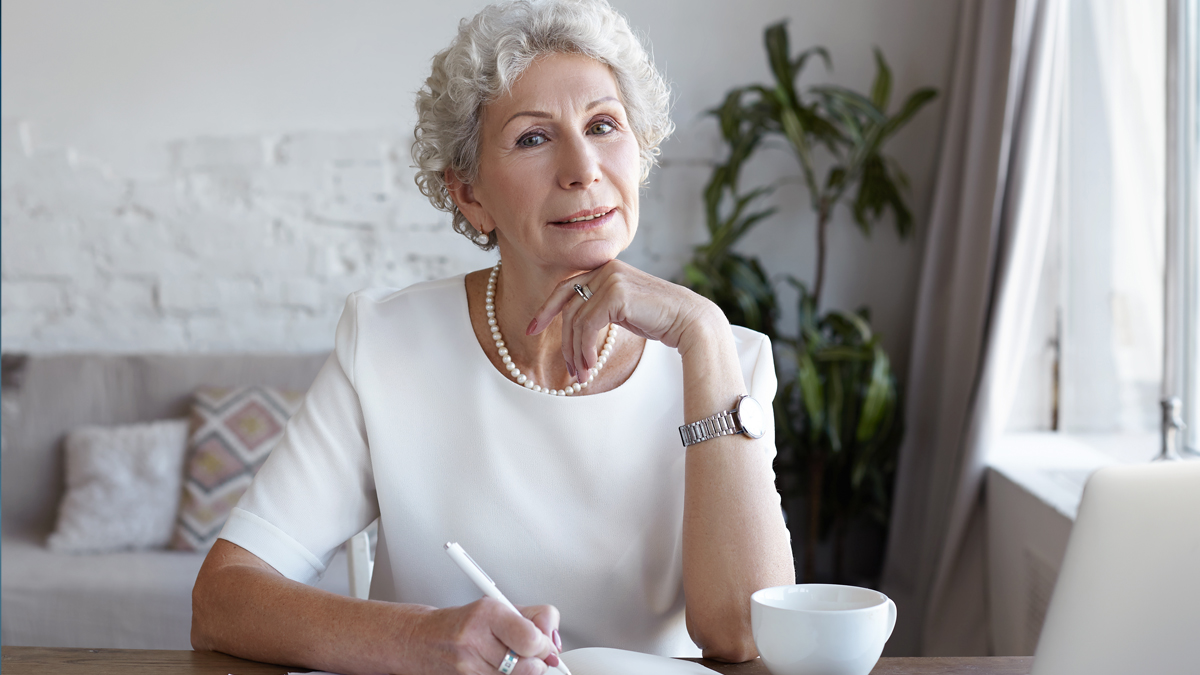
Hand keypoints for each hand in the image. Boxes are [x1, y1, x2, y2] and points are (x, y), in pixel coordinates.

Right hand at [411, 599, 560, 674]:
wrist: (422, 640)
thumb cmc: (463, 622)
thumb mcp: (500, 606)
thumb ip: (535, 619)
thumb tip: (554, 644)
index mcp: (486, 614)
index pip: (531, 639)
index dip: (544, 644)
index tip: (543, 642)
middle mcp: (474, 641)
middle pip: (529, 666)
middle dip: (535, 661)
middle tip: (527, 652)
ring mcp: (467, 668)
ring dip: (521, 672)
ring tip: (508, 658)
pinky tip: (496, 668)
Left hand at [528, 260, 723, 382]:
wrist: (689, 320)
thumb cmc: (658, 319)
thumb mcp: (621, 310)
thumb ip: (599, 308)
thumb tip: (573, 328)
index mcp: (604, 269)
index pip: (565, 288)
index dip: (546, 309)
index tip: (531, 329)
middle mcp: (605, 269)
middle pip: (568, 308)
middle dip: (565, 343)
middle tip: (570, 370)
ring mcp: (610, 278)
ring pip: (576, 320)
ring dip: (577, 353)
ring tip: (582, 375)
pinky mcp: (616, 292)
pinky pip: (588, 325)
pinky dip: (585, 349)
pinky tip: (591, 365)